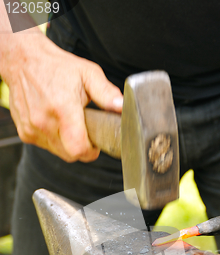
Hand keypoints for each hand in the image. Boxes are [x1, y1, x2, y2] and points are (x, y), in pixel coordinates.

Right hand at [0, 27, 122, 162]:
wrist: (23, 60)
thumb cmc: (56, 67)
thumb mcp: (88, 73)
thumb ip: (106, 93)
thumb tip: (121, 107)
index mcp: (63, 109)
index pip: (78, 149)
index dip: (91, 152)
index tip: (95, 143)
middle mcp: (44, 121)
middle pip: (70, 155)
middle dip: (81, 147)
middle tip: (84, 130)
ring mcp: (32, 128)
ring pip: (58, 152)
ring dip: (67, 144)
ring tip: (69, 122)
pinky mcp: (25, 132)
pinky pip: (45, 145)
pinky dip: (53, 139)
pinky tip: (55, 122)